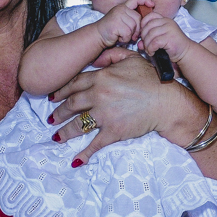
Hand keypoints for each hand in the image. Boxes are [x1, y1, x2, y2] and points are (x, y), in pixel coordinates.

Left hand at [49, 53, 189, 165]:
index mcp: (101, 77)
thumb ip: (111, 55)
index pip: (74, 84)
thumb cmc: (152, 79)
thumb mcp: (131, 58)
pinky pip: (94, 144)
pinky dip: (84, 154)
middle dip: (58, 113)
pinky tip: (75, 161)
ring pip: (77, 124)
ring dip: (64, 132)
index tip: (52, 97)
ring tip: (56, 136)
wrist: (166, 102)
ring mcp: (104, 114)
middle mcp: (98, 95)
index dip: (61, 91)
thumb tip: (96, 58)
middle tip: (50, 118)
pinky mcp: (113, 131)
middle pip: (71, 105)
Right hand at [95, 0, 150, 47]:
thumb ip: (131, 17)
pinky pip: (128, 34)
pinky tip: (118, 37)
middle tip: (130, 34)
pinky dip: (125, 39)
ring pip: (133, 27)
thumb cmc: (111, 29)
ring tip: (121, 34)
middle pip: (138, 18)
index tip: (152, 4)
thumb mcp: (122, 19)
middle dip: (136, 29)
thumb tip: (145, 21)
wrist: (98, 35)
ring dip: (129, 35)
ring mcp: (118, 16)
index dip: (145, 0)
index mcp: (123, 7)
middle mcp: (121, 9)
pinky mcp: (116, 24)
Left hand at [139, 12, 194, 63]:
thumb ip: (148, 39)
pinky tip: (153, 52)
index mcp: (165, 20)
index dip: (143, 24)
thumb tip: (139, 44)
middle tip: (146, 45)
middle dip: (143, 37)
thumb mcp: (159, 39)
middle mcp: (167, 22)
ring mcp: (169, 29)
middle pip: (148, 26)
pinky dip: (151, 49)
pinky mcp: (170, 38)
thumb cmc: (173, 46)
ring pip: (150, 35)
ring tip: (149, 50)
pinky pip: (154, 43)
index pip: (150, 16)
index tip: (143, 34)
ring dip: (147, 45)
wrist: (186, 53)